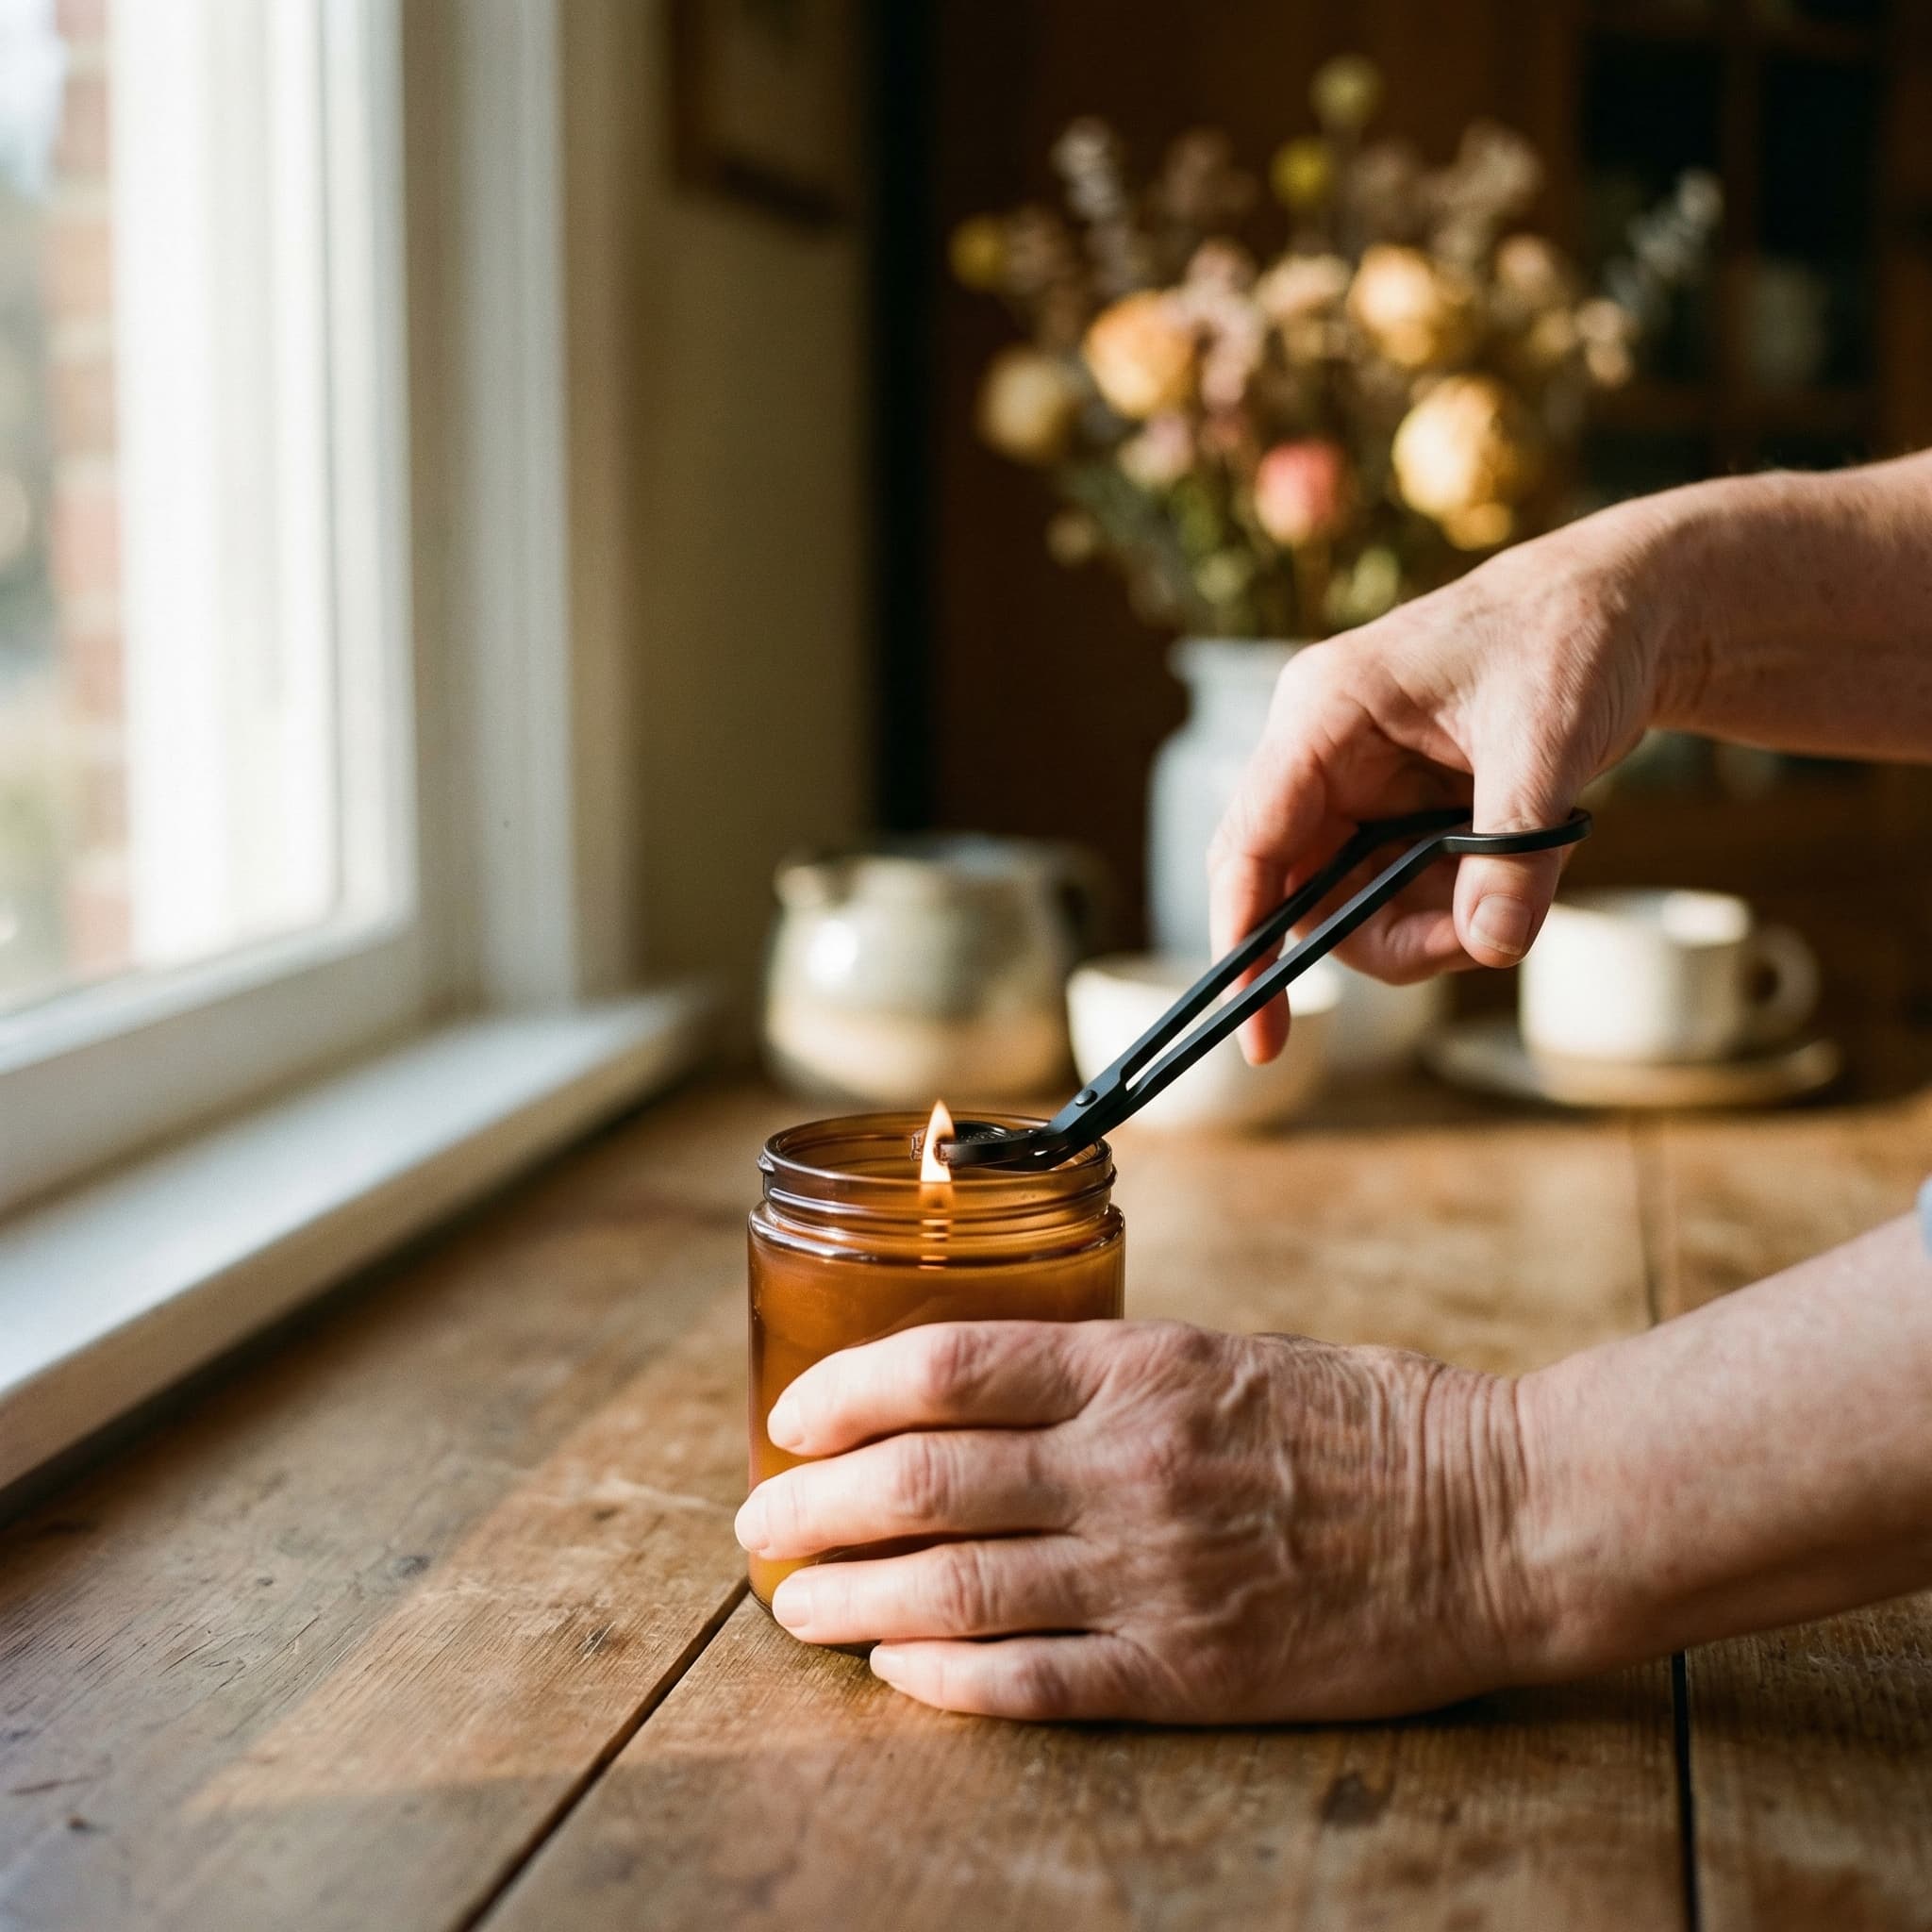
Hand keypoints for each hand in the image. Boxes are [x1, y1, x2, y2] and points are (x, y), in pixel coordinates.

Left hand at [733, 1319, 1540, 1723]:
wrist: (1500, 1514)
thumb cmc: (1365, 1419)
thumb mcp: (1227, 1352)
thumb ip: (1106, 1375)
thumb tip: (980, 1398)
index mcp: (1138, 1366)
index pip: (948, 1366)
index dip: (846, 1392)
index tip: (792, 1415)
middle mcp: (1128, 1463)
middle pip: (922, 1479)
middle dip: (815, 1503)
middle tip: (757, 1522)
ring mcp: (1155, 1571)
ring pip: (955, 1586)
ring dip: (850, 1597)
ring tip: (792, 1606)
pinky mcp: (1190, 1669)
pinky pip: (1034, 1680)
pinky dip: (945, 1677)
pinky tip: (893, 1668)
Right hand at [1208, 500, 1675, 1061]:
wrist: (1622, 608)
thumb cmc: (1572, 638)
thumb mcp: (1549, 739)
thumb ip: (1515, 849)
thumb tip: (1492, 947)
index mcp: (1324, 710)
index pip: (1252, 841)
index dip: (1243, 935)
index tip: (1253, 1024)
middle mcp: (1319, 751)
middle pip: (1294, 887)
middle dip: (1368, 937)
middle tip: (1462, 951)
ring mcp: (1353, 782)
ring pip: (1345, 900)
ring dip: (1418, 928)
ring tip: (1507, 904)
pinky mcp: (1391, 807)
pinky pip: (1391, 890)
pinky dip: (1445, 909)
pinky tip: (1509, 875)